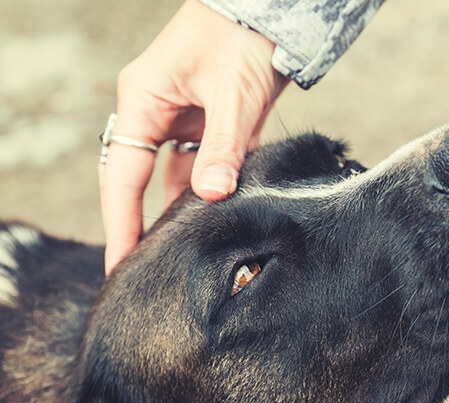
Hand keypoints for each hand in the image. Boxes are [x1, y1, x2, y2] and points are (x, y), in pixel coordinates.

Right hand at [99, 0, 288, 273]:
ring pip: (175, 179)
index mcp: (142, 102)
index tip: (120, 265)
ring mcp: (184, 120)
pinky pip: (207, 167)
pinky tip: (219, 219)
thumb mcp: (232, 95)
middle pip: (139, 182)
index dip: (121, 223)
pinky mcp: (213, 124)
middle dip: (142, 225)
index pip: (121, 175)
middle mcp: (156, 114)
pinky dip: (214, 192)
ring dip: (182, 212)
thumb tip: (210, 197)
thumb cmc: (241, 35)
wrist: (272, 11)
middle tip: (144, 274)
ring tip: (185, 256)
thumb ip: (223, 148)